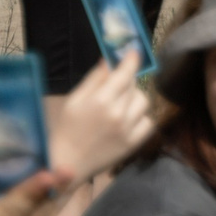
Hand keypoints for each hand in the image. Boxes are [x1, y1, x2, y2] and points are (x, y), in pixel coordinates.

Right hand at [49, 54, 153, 181]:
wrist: (68, 163)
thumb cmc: (66, 129)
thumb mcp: (74, 100)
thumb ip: (94, 79)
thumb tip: (109, 61)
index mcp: (100, 101)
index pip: (124, 74)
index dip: (131, 61)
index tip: (135, 52)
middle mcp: (118, 114)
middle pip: (134, 86)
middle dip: (127, 80)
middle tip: (117, 84)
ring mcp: (128, 130)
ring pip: (144, 102)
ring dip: (135, 98)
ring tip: (121, 103)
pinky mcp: (133, 143)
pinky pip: (149, 122)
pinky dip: (141, 117)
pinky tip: (128, 118)